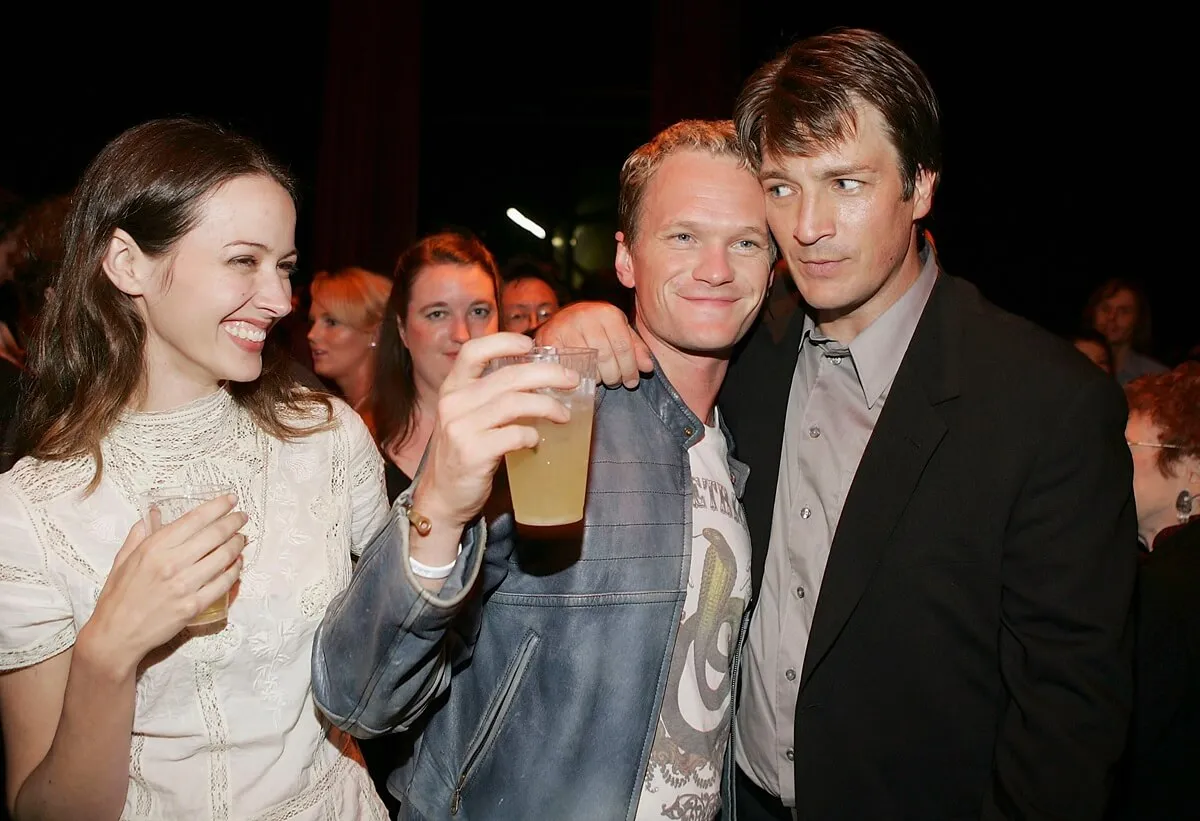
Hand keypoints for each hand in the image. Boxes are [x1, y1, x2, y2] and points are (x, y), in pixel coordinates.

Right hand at [84, 495, 247, 672]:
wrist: (115, 635)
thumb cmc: (118, 597)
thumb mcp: (122, 559)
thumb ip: (140, 534)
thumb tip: (154, 513)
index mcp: (153, 548)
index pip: (194, 519)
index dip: (217, 506)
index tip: (231, 500)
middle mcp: (171, 564)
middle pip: (214, 535)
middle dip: (234, 522)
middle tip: (242, 517)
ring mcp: (184, 586)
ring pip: (223, 557)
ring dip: (237, 545)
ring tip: (241, 538)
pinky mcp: (193, 607)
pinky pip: (223, 584)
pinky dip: (235, 571)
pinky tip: (237, 564)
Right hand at [415, 332, 579, 528]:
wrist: (441, 496)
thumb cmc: (463, 453)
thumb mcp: (467, 417)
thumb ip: (490, 397)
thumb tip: (538, 381)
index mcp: (452, 388)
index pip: (474, 351)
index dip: (504, 342)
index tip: (531, 344)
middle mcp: (454, 402)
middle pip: (508, 376)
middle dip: (548, 373)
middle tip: (570, 379)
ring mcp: (461, 427)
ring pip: (515, 403)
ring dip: (547, 406)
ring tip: (563, 414)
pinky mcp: (472, 453)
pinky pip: (514, 435)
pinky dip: (532, 436)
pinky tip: (536, 441)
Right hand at [535, 301, 651, 388]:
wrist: (560, 320)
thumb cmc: (595, 328)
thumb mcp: (618, 331)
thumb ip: (635, 348)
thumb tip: (647, 367)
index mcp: (607, 312)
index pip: (623, 346)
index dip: (630, 368)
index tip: (632, 382)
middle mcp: (586, 316)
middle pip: (606, 357)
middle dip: (614, 376)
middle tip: (615, 382)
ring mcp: (566, 327)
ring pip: (587, 363)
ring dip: (596, 378)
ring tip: (600, 380)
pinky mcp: (550, 338)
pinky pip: (568, 365)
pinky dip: (577, 376)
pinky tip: (582, 378)